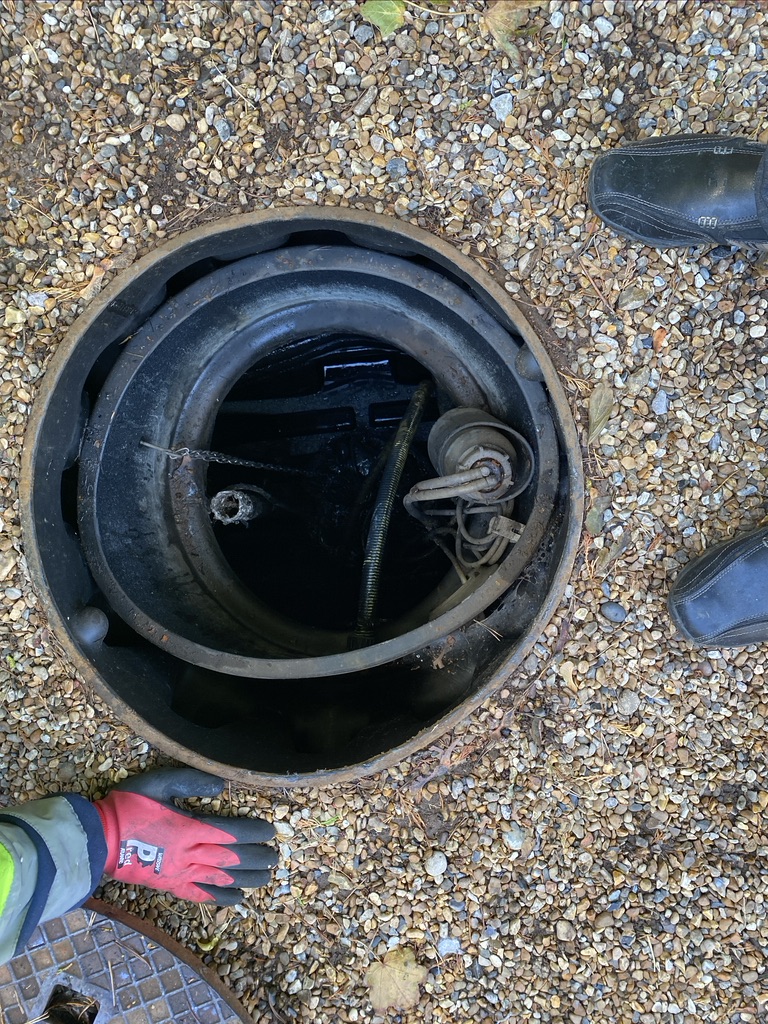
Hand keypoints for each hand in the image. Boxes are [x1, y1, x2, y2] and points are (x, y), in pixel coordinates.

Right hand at [93, 767, 276, 904]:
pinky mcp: (170, 886)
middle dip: (256, 858)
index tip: (269, 831)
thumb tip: (221, 787)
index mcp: (188, 828)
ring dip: (247, 879)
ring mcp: (180, 873)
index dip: (253, 833)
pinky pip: (201, 896)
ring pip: (221, 880)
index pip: (230, 832)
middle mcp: (188, 853)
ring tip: (265, 877)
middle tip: (274, 856)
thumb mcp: (158, 782)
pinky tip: (238, 899)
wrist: (99, 839)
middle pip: (231, 858)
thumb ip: (191, 781)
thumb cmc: (128, 806)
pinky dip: (222, 898)